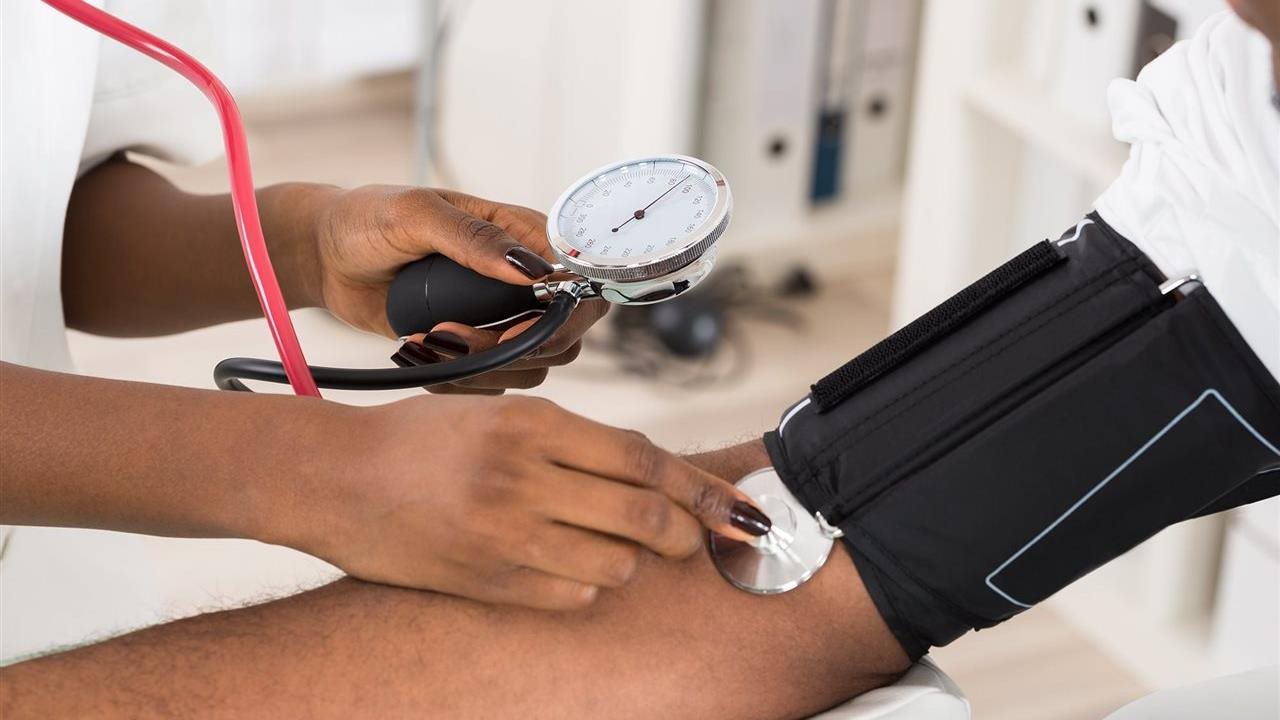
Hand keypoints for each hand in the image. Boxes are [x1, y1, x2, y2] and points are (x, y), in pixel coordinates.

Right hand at [279, 395, 772, 608]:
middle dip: (687, 533)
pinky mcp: (486, 581)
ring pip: (615, 565)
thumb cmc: (421, 439)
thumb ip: (572, 440)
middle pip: (643, 515)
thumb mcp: (498, 414)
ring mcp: (504, 534)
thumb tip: (652, 472)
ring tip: (617, 549)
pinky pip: (572, 597)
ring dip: (632, 561)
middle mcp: (523, 476)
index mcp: (531, 423)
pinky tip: (571, 569)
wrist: (334, 478)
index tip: (738, 507)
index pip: (643, 458)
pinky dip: (588, 587)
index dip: (700, 487)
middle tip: (696, 539)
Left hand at [301, 184, 606, 391]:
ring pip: (532, 366)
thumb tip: (530, 271)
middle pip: (566, 335)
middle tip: (454, 333)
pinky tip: (423, 352)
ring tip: (430, 338)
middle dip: (516, 348)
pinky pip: (494, 384)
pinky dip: (460, 381)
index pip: (579, 280)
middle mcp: (521, 281)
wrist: (326, 258)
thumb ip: (473, 238)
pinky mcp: (475, 349)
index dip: (563, 314)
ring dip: (483, 366)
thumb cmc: (368, 220)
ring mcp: (501, 318)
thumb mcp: (415, 214)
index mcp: (521, 236)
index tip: (513, 327)